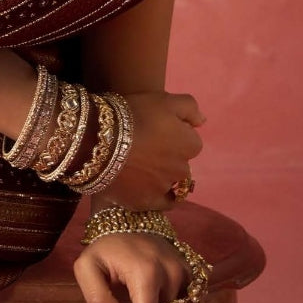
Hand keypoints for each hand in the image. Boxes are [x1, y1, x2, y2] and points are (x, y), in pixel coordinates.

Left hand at [74, 231, 191, 302]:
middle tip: (129, 295)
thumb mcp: (87, 269)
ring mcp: (183, 271)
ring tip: (138, 292)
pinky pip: (184, 298)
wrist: (125, 217)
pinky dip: (169, 299)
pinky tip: (154, 290)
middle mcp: (172, 273)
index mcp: (146, 275)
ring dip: (156, 302)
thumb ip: (98, 299)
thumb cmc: (105, 247)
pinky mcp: (189, 271)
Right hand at [106, 92, 203, 209]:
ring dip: (160, 174)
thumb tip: (203, 122)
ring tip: (140, 164)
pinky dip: (156, 195)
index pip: (190, 139)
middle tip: (146, 144)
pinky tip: (145, 185)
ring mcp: (165, 188)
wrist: (99, 140)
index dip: (174, 132)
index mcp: (189, 144)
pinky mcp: (147, 203)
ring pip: (170, 181)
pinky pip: (161, 202)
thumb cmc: (134, 114)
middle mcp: (182, 169)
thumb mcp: (165, 100)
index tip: (157, 127)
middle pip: (180, 161)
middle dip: (168, 154)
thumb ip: (190, 108)